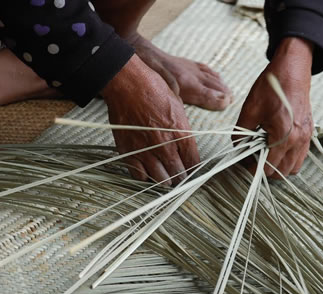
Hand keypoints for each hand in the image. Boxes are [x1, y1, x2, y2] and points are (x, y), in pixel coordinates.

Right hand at [102, 55, 199, 185]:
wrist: (128, 84)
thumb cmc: (155, 90)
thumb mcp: (179, 109)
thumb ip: (184, 131)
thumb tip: (187, 147)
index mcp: (182, 134)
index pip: (194, 164)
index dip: (194, 170)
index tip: (191, 170)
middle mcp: (166, 146)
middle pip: (179, 175)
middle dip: (180, 177)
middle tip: (178, 174)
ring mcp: (146, 151)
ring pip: (161, 180)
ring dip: (164, 178)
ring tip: (164, 173)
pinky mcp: (129, 152)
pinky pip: (139, 176)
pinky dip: (144, 176)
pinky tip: (147, 170)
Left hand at [235, 38, 313, 177]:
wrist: (292, 69)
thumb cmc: (271, 86)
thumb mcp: (249, 109)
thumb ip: (241, 133)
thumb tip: (238, 148)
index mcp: (283, 135)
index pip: (268, 167)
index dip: (253, 167)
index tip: (245, 160)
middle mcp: (298, 140)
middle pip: (282, 172)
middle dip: (266, 169)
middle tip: (254, 157)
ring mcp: (306, 137)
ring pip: (293, 167)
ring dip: (279, 165)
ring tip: (266, 152)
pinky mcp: (309, 132)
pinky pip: (300, 155)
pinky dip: (289, 157)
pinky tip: (276, 145)